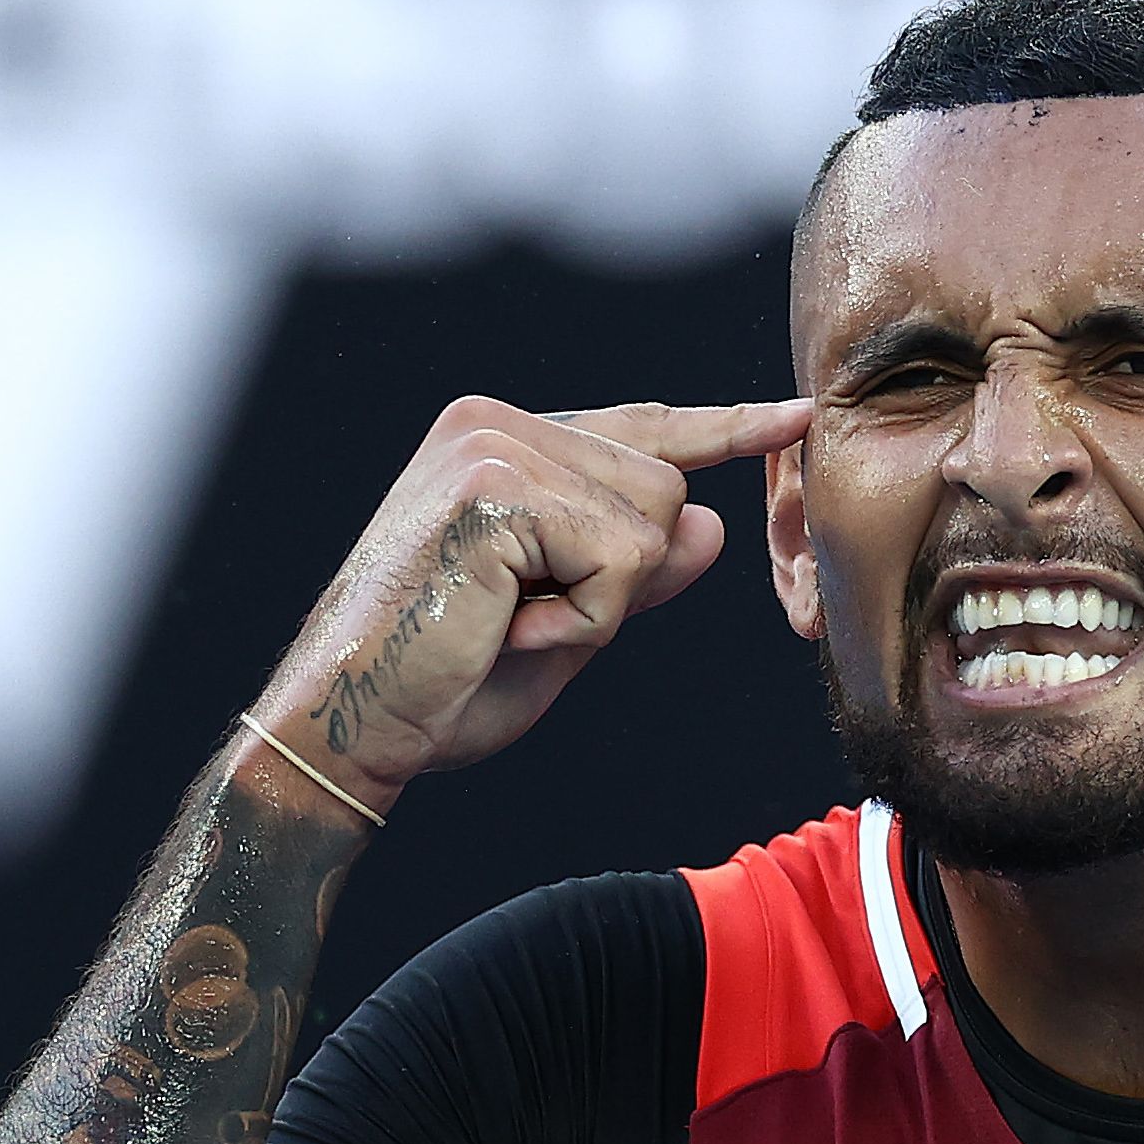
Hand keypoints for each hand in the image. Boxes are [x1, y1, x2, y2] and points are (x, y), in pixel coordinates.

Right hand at [250, 393, 811, 813]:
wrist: (348, 726)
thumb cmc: (443, 685)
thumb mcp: (570, 623)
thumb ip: (637, 571)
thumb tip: (715, 527)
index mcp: (502, 441)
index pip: (640, 430)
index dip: (725, 430)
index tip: (795, 418)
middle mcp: (494, 422)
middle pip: (667, 488)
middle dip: (623, 580)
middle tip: (518, 621)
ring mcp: (492, 444)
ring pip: (654, 522)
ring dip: (602, 604)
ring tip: (506, 623)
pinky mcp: (496, 486)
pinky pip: (620, 559)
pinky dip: (582, 619)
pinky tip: (505, 628)